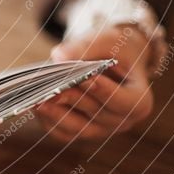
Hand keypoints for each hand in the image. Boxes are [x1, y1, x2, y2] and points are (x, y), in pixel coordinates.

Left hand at [36, 26, 153, 142]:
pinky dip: (48, 120)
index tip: (86, 79)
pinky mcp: (82, 131)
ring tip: (36, 99)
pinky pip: (63, 132)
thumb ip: (85, 47)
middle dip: (73, 98)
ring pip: (77, 128)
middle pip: (97, 114)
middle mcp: (122, 121)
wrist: (109, 59)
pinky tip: (34, 104)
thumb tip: (59, 58)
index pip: (124, 102)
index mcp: (139, 100)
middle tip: (51, 87)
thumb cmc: (111, 48)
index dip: (105, 92)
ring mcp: (102, 130)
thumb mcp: (105, 41)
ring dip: (56, 114)